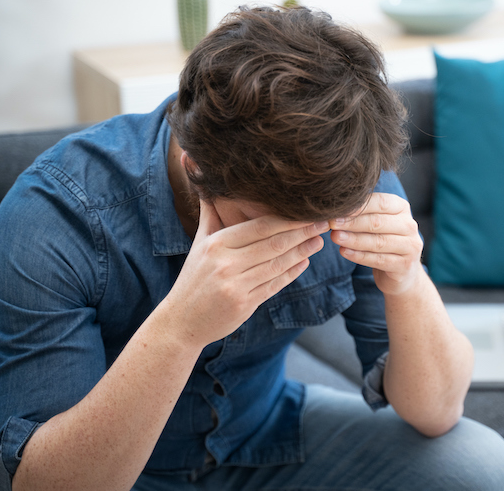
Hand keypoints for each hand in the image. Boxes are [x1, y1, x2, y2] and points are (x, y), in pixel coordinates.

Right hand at [162, 199, 327, 348]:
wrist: (181, 321)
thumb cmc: (193, 278)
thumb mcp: (199, 243)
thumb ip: (211, 215)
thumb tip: (209, 183)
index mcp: (216, 244)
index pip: (259, 226)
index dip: (287, 219)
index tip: (307, 211)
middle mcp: (225, 263)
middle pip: (273, 244)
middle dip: (302, 232)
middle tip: (322, 223)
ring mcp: (235, 286)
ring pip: (277, 265)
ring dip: (302, 252)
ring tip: (319, 241)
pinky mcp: (244, 305)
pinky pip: (274, 285)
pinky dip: (291, 273)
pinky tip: (304, 263)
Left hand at [330, 193, 423, 295]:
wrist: (402, 272)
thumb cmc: (384, 240)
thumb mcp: (378, 222)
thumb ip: (363, 213)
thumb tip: (337, 206)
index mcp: (402, 208)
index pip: (381, 203)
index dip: (358, 206)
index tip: (338, 208)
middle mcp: (409, 225)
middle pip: (378, 222)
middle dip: (352, 222)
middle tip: (332, 223)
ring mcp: (410, 246)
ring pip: (378, 242)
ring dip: (354, 239)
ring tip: (335, 237)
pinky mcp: (404, 265)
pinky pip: (378, 260)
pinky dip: (359, 256)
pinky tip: (344, 252)